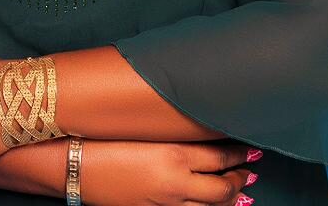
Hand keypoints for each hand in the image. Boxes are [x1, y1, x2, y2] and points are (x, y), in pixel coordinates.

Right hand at [80, 140, 261, 205]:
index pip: (221, 157)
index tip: (251, 146)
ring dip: (232, 196)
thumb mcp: (143, 129)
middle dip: (242, 177)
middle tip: (253, 167)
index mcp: (174, 155)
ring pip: (211, 205)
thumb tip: (195, 129)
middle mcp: (176, 182)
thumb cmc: (103, 138)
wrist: (74, 166)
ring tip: (246, 188)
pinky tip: (214, 205)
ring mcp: (166, 202)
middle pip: (223, 186)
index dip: (240, 153)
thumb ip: (172, 131)